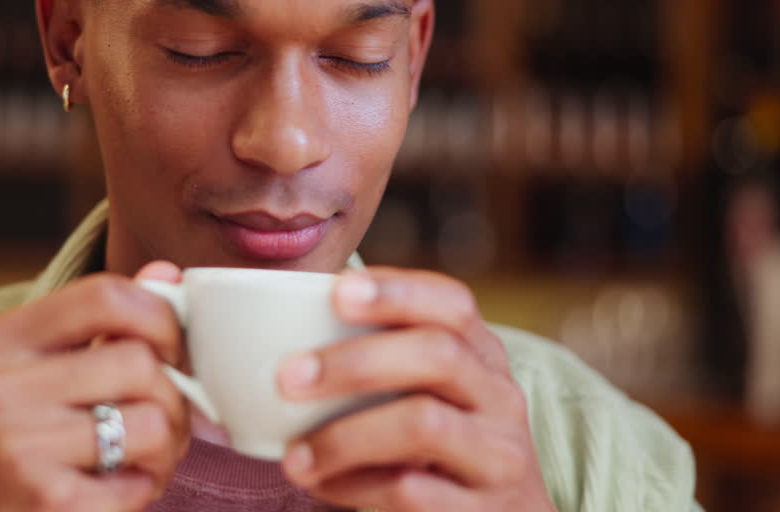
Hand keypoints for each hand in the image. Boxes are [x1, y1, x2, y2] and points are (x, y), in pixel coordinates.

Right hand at [0, 262, 189, 511]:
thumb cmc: (8, 456)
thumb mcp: (33, 379)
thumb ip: (98, 324)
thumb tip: (166, 272)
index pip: (104, 294)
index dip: (160, 317)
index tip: (171, 351)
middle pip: (139, 361)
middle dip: (172, 398)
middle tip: (159, 427)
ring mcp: (16, 445)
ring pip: (153, 420)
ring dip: (166, 449)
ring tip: (136, 463)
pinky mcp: (46, 499)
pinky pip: (139, 481)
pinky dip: (141, 491)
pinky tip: (108, 496)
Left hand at [276, 267, 556, 511]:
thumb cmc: (445, 449)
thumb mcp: (434, 395)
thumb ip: (385, 362)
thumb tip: (279, 337)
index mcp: (482, 355)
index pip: (453, 303)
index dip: (396, 291)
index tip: (335, 290)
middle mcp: (500, 397)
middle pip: (438, 354)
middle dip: (356, 362)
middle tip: (287, 378)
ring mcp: (498, 456)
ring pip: (423, 423)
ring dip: (344, 436)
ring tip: (293, 455)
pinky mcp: (483, 511)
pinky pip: (411, 490)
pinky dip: (355, 485)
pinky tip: (322, 485)